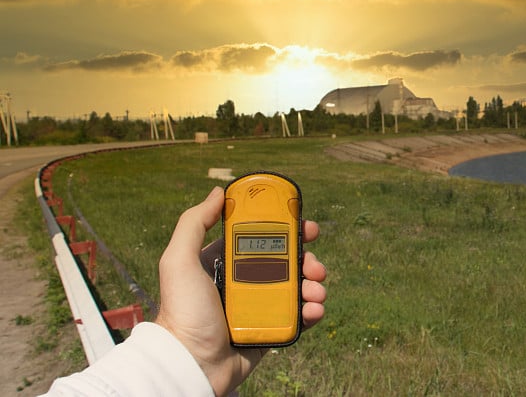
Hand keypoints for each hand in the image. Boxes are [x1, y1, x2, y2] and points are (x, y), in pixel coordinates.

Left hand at [155, 186, 326, 395]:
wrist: (191, 364)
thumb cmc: (182, 313)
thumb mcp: (179, 261)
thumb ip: (194, 223)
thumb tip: (219, 192)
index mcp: (227, 262)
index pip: (263, 238)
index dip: (288, 229)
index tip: (306, 225)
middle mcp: (246, 281)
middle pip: (288, 261)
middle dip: (308, 259)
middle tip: (315, 264)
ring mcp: (261, 306)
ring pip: (298, 287)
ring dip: (314, 285)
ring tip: (315, 291)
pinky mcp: (272, 329)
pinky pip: (299, 316)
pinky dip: (312, 311)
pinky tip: (314, 311)